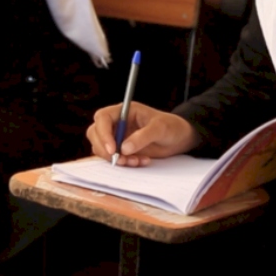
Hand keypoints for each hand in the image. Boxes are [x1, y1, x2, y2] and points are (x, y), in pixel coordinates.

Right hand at [86, 102, 200, 166]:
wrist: (179, 138)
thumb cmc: (171, 127)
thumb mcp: (160, 128)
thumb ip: (143, 137)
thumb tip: (124, 148)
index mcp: (124, 111)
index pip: (102, 118)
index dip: (103, 133)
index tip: (113, 149)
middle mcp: (117, 123)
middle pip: (95, 133)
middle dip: (105, 149)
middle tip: (121, 160)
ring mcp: (118, 136)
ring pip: (102, 148)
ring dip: (115, 158)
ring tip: (135, 161)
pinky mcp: (122, 149)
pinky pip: (114, 158)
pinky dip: (123, 163)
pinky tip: (140, 162)